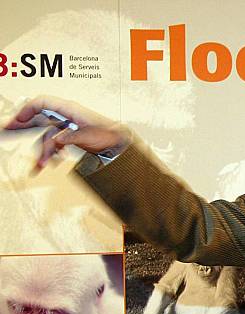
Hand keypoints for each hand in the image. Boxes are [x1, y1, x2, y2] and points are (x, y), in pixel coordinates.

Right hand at [4, 95, 130, 168]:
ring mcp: (66, 127)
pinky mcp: (69, 138)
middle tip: (5, 131)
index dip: (28, 110)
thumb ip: (69, 137)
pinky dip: (50, 154)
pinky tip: (49, 163)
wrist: (120, 143)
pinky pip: (54, 145)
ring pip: (45, 136)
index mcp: (69, 110)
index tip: (18, 120)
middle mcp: (66, 117)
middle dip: (21, 126)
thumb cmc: (108, 133)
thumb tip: (55, 140)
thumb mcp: (88, 135)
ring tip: (38, 165)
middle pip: (38, 118)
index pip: (42, 103)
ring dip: (41, 151)